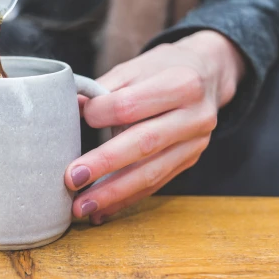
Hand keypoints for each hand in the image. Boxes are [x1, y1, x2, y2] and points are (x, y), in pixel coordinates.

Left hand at [65, 31, 245, 223]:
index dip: (99, 113)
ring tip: (81, 207)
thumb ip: (104, 88)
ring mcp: (195, 143)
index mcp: (182, 84)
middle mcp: (195, 117)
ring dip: (113, 194)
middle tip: (72, 180)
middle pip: (143, 144)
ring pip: (151, 173)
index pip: (131, 105)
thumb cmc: (162, 68)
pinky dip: (126, 199)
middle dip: (104, 165)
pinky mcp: (189, 161)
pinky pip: (155, 184)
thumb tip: (71, 107)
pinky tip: (101, 211)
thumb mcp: (135, 67)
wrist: (207, 74)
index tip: (79, 116)